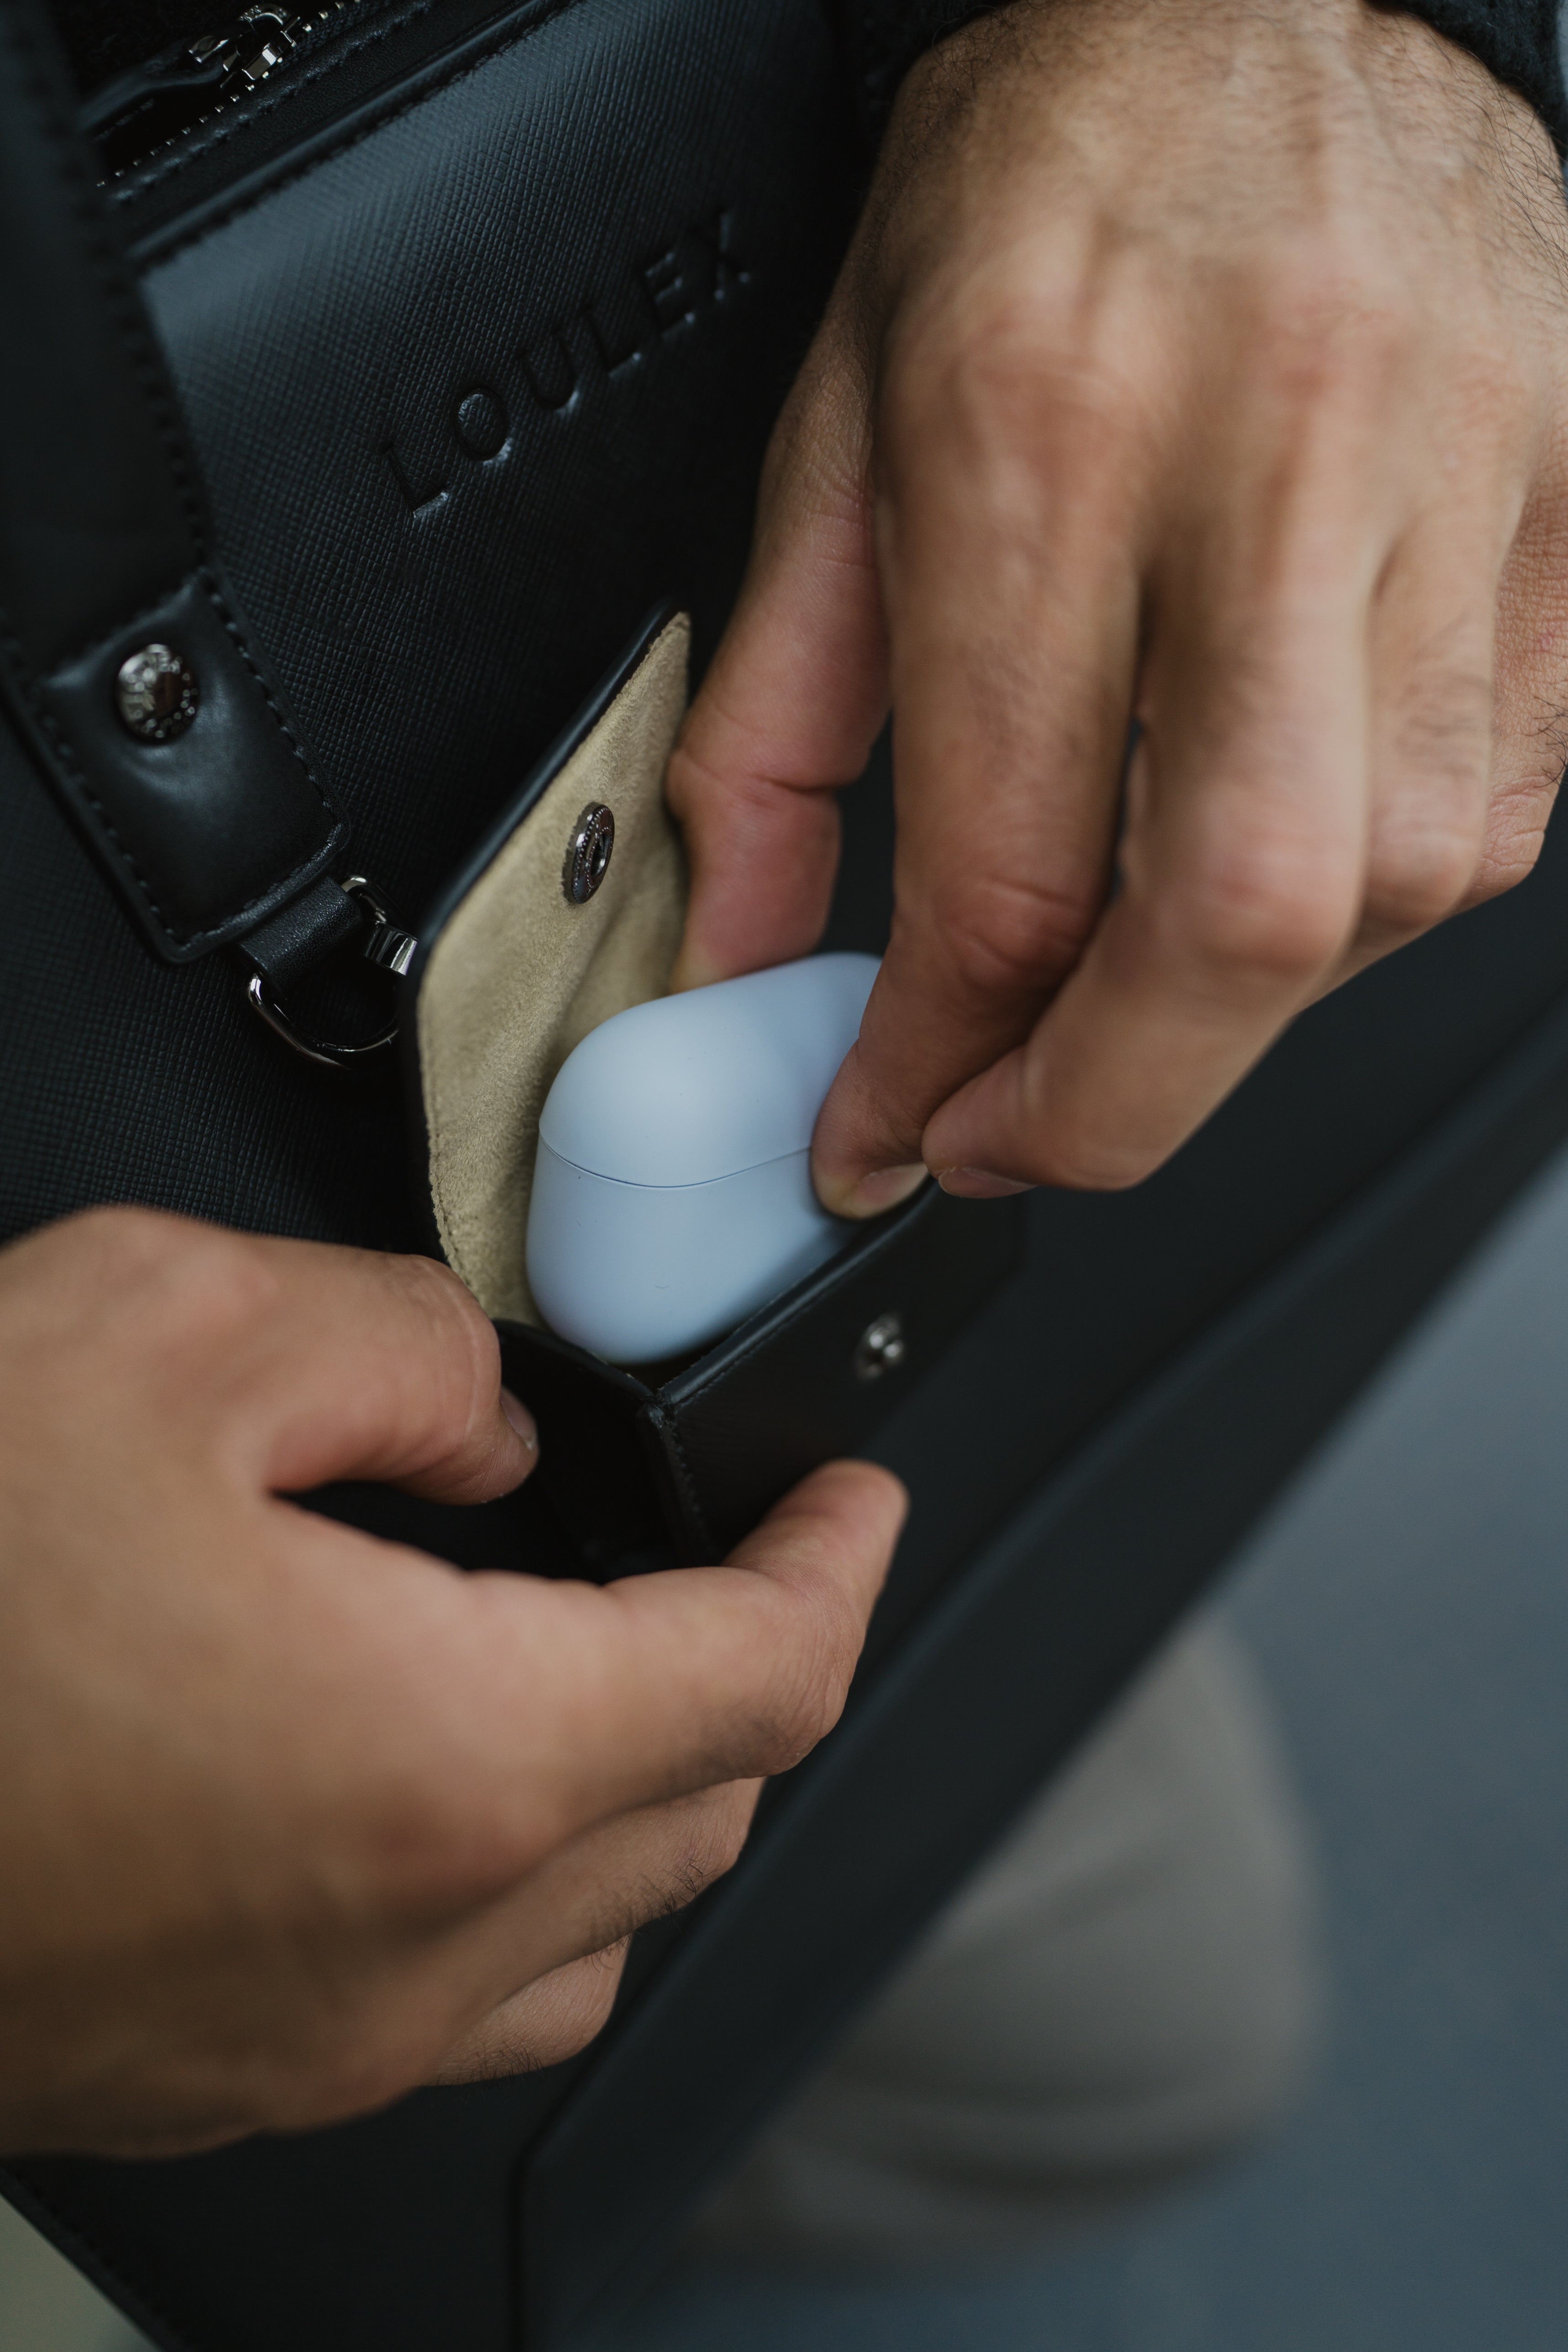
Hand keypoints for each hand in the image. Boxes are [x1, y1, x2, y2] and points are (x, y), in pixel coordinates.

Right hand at [0, 1208, 902, 2156]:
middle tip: (726, 1562)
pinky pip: (441, 2008)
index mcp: (441, 1762)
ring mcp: (297, 2044)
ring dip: (632, 1798)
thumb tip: (470, 1411)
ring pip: (588, 1939)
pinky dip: (495, 1896)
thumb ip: (385, 1345)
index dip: (841, 1563)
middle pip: (700, 1812)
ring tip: (595, 1675)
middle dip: (745, 1669)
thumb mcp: (159, 1330)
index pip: (768, 1673)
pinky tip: (428, 1797)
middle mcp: (396, 1946)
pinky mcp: (198, 2074)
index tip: (853, 1502)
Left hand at [669, 0, 1567, 1204]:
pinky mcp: (1561, 526)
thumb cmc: (1051, 189)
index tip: (889, 1131)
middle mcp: (1265, 470)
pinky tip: (1270, 866)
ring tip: (1133, 985)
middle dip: (1115, 1104)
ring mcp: (1446, 494)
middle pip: (1239, 918)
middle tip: (1017, 1137)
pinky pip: (1500, 810)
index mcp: (1042, 444)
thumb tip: (734, 959)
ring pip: (1392, 891)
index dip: (935, 1064)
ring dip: (1243, 1009)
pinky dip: (1371, 903)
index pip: (1003, 869)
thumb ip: (770, 733)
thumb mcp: (836, 440)